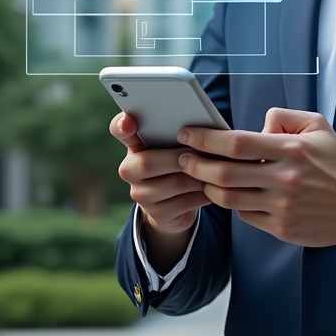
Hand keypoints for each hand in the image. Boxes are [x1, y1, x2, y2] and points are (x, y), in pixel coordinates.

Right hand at [112, 112, 212, 272]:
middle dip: (179, 157)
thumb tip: (202, 126)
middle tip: (203, 152)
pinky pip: (184, 203)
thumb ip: (179, 132)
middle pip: (148, 162)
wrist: (175, 202)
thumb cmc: (179, 161)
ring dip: (198, 176)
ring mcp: (141, 194)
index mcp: (134, 145)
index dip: (121, 125)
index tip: (129, 121)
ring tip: (216, 170)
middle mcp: (130, 170)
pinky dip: (203, 194)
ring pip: (173, 184)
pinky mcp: (157, 214)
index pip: (119, 130)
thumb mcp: (176, 145)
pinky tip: (213, 188)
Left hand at [176, 107, 335, 247]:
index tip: (187, 133)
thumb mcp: (318, 126)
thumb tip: (253, 126)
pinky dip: (232, 204)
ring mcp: (281, 206)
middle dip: (195, 164)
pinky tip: (227, 193)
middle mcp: (284, 179)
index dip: (206, 138)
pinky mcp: (281, 228)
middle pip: (225, 173)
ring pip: (228, 198)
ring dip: (206, 186)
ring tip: (197, 175)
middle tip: (179, 157)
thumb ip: (283, 118)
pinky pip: (244, 215)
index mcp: (291, 150)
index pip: (238, 143)